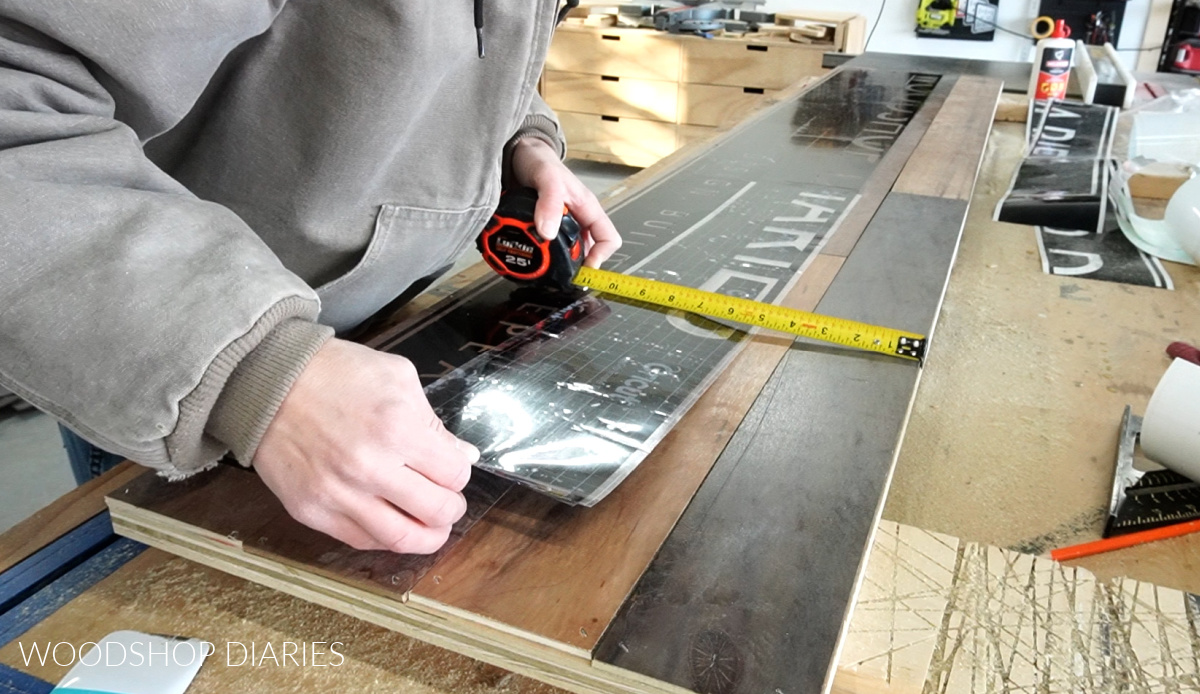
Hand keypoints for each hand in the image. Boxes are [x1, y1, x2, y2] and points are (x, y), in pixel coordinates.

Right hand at [253, 338, 478, 553]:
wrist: (268, 381)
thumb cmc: (335, 372)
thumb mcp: (398, 377)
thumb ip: (434, 422)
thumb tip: (463, 455)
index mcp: (397, 428)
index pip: (455, 474)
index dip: (460, 474)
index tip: (453, 469)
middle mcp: (369, 467)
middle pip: (437, 511)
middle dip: (451, 508)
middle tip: (448, 501)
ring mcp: (338, 494)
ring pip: (401, 538)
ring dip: (427, 536)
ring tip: (432, 527)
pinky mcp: (312, 511)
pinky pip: (361, 540)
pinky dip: (386, 538)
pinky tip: (394, 523)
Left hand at [509, 137, 621, 267]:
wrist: (518, 154)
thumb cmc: (539, 160)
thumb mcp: (547, 178)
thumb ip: (549, 203)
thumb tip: (549, 233)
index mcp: (588, 208)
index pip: (608, 239)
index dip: (600, 257)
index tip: (583, 270)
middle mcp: (577, 219)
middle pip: (587, 252)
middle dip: (573, 265)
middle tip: (555, 273)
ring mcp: (561, 225)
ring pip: (567, 252)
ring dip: (555, 261)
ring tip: (540, 266)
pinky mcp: (545, 227)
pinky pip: (548, 247)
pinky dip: (539, 254)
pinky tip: (528, 254)